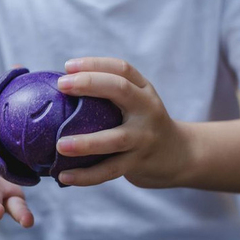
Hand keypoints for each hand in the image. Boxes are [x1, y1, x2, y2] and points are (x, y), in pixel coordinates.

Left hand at [54, 57, 193, 187]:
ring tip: (60, 145)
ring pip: (115, 139)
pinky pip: (110, 170)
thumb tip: (59, 89)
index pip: (121, 69)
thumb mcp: (136, 103)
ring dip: (86, 142)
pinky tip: (64, 176)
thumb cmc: (143, 124)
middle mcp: (147, 110)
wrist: (179, 155)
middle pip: (120, 90)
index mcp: (144, 91)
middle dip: (89, 84)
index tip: (67, 66)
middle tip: (62, 86)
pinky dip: (86, 175)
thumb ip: (110, 94)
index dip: (94, 64)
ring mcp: (144, 138)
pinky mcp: (138, 163)